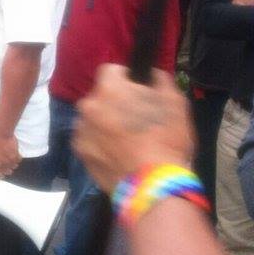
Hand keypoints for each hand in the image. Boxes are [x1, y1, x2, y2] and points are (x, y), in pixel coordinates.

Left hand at [0, 133, 20, 177]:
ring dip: (13, 164)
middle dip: (7, 170)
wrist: (0, 134)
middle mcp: (2, 163)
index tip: (2, 176)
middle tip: (8, 168)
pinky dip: (18, 158)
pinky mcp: (16, 155)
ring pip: (14, 166)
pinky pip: (19, 160)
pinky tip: (16, 154)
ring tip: (11, 160)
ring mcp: (9, 160)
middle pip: (7, 171)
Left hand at [74, 64, 194, 192]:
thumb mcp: (175, 104)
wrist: (152, 183)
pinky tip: (116, 153)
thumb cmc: (167, 140)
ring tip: (126, 139)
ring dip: (105, 122)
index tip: (136, 90)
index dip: (125, 78)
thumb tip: (152, 73)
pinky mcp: (79, 150)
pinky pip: (89, 138)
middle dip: (115, 102)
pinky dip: (99, 141)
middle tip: (135, 118)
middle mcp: (88, 105)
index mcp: (110, 89)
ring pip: (93, 117)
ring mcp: (81, 129)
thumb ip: (160, 82)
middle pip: (101, 96)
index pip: (110, 71)